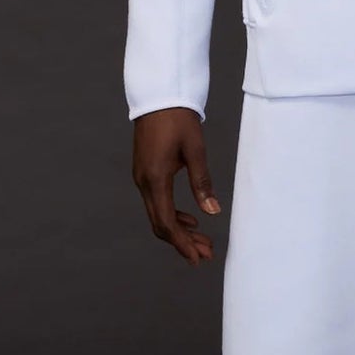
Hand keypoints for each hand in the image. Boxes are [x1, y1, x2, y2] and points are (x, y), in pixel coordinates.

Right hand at [131, 108, 222, 266]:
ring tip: (202, 241)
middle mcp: (144, 182)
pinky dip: (173, 215)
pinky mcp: (145, 172)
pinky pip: (156, 202)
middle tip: (207, 254)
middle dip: (183, 242)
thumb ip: (202, 182)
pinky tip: (191, 218)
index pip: (166, 222)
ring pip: (158, 214)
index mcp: (155, 178)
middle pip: (161, 224)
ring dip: (180, 230)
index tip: (197, 258)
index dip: (182, 244)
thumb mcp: (196, 150)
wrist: (158, 96)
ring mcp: (142, 177)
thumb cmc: (178, 119)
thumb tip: (212, 211)